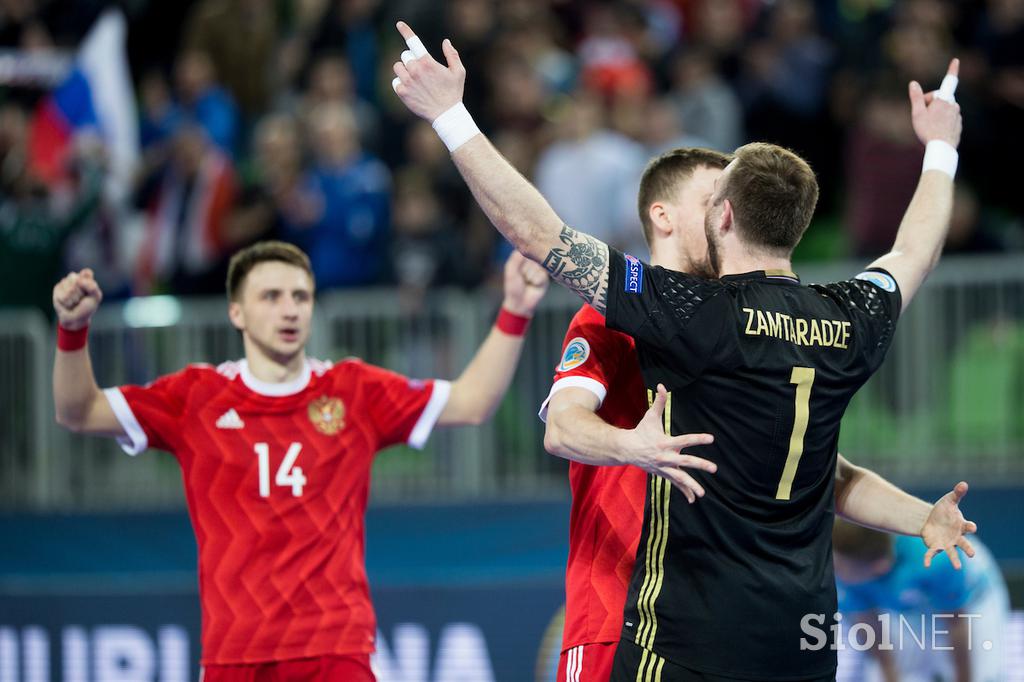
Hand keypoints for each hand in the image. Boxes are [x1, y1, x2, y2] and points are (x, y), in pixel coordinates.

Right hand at [53, 269, 102, 329]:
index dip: (87, 282)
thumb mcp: (95, 298)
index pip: (87, 272)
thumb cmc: (87, 307)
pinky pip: (63, 295)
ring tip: (74, 302)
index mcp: (86, 278)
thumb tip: (79, 280)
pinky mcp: (57, 289)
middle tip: (81, 299)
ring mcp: (65, 282)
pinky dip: (67, 302)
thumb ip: (92, 287)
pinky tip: (68, 303)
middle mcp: (75, 278)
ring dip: (74, 299)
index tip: (89, 289)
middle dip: (81, 293)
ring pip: (70, 289)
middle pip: (77, 281)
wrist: (75, 318)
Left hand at [392, 21, 465, 121]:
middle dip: (412, 61)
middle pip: (405, 55)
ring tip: (414, 79)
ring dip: (404, 70)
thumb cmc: (453, 93)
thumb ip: (452, 55)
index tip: (399, 24)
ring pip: (398, 66)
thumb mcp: (459, 72)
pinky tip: (411, 89)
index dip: (405, 31)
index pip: (414, 42)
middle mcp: (415, 70)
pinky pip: (395, 81)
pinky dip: (401, 83)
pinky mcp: (402, 92)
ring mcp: (407, 81)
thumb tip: (445, 41)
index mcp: (428, 62)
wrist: (446, 115)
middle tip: (421, 71)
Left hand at [501, 251, 548, 315]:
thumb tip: (522, 248)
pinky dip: (536, 281)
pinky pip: (542, 275)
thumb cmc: (513, 287)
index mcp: (522, 259)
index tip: (522, 261)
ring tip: (527, 281)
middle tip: (522, 276)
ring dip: (530, 276)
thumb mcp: (511, 272)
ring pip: (538, 267)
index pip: (527, 250)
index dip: (525, 255)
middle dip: (526, 269)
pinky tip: (533, 285)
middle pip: (534, 258)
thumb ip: (515, 259)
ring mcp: (539, 269)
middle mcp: (532, 262)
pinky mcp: (545, 277)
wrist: (521, 303)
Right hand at [621, 384, 715, 501]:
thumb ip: (658, 402)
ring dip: (691, 486)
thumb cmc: (641, 431)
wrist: (627, 449)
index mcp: (665, 443)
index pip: (684, 440)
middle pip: (685, 462)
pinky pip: (675, 484)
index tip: (711, 439)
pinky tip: (693, 499)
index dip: (697, 439)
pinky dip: (684, 491)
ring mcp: (664, 467)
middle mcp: (665, 457)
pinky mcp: (663, 474)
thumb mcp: (650, 416)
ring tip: (702, 493)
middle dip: (700, 465)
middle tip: (714, 468)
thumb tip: (662, 386)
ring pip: (679, 479)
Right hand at [909, 58, 962, 147]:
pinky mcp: (958, 125)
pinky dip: (942, 123)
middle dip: (931, 104)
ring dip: (936, 114)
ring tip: (928, 126)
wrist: (942, 148)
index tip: (956, 60)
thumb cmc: (928, 130)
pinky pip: (949, 120)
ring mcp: (957, 115)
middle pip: (940, 100)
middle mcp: (953, 105)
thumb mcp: (917, 113)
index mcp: (943, 100)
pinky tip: (935, 131)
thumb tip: (913, 83)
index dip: (952, 70)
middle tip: (921, 116)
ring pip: (945, 110)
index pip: (948, 81)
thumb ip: (916, 97)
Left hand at [921, 481, 976, 569]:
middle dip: (969, 549)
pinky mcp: (935, 547)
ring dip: (955, 560)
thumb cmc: (944, 510)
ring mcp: (947, 544)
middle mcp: (956, 537)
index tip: (972, 527)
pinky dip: (929, 559)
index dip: (970, 527)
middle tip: (972, 554)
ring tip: (958, 568)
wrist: (931, 520)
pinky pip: (932, 554)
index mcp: (961, 526)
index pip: (968, 527)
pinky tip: (926, 565)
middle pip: (965, 544)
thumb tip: (964, 483)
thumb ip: (957, 493)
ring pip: (952, 553)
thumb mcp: (949, 500)